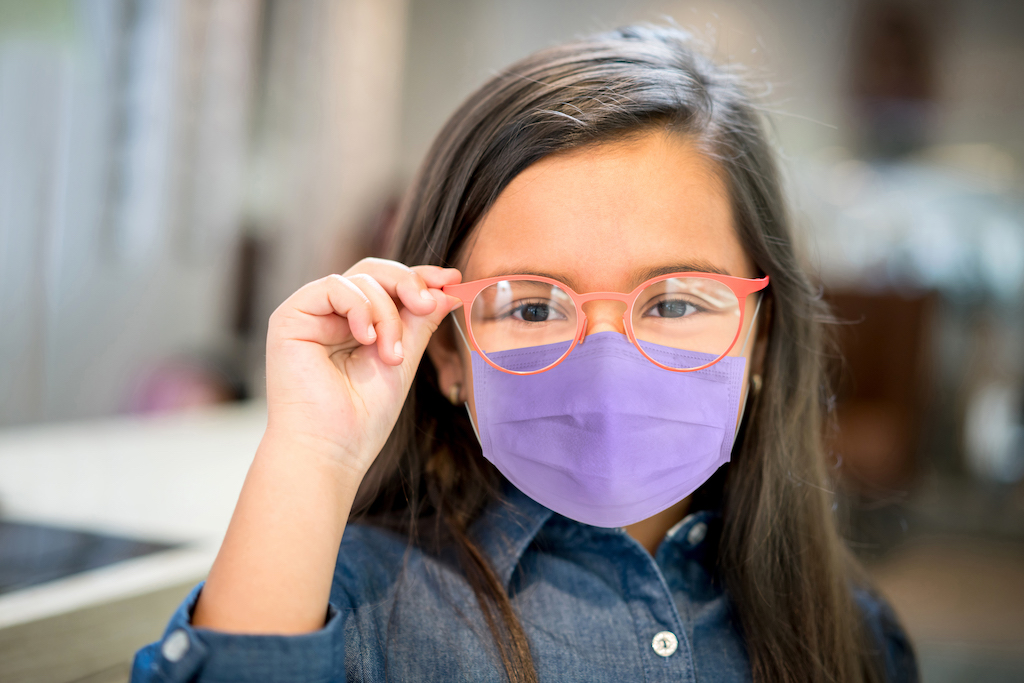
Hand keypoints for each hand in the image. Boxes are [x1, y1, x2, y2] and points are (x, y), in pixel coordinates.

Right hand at [263, 258, 462, 474]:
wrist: (330, 449)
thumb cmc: (363, 416)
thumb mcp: (403, 358)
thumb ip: (421, 321)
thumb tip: (449, 288)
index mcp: (356, 324)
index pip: (387, 285)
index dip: (419, 277)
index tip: (452, 278)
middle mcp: (331, 315)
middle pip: (373, 272)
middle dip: (408, 283)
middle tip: (429, 303)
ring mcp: (310, 314)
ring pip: (360, 279)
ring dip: (387, 314)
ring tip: (391, 355)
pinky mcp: (290, 317)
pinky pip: (333, 286)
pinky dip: (360, 308)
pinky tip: (367, 339)